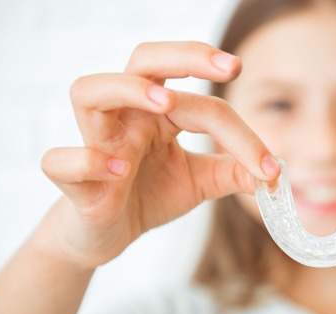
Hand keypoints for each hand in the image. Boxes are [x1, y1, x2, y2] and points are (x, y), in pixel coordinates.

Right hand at [40, 41, 279, 267]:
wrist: (105, 235)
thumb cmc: (148, 195)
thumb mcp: (199, 182)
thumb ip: (232, 173)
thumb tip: (274, 175)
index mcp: (157, 112)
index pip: (202, 104)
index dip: (240, 133)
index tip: (270, 167)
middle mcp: (125, 115)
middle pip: (142, 60)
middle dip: (185, 56)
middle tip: (227, 67)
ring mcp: (94, 142)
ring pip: (88, 91)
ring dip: (126, 89)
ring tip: (165, 104)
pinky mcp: (70, 179)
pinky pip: (61, 160)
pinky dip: (88, 161)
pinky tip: (120, 172)